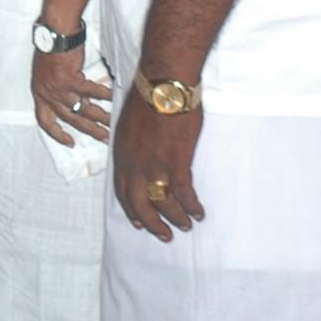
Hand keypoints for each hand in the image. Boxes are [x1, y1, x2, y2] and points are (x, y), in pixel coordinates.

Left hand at [30, 45, 113, 146]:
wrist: (53, 32)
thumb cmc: (51, 48)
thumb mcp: (48, 74)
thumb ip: (61, 89)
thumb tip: (80, 99)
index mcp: (39, 93)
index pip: (45, 120)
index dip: (57, 134)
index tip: (69, 141)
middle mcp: (46, 93)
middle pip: (68, 119)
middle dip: (88, 130)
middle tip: (103, 137)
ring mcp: (57, 88)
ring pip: (81, 109)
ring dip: (98, 117)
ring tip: (111, 122)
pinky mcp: (69, 79)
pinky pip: (89, 92)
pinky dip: (102, 95)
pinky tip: (113, 97)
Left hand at [112, 95, 205, 240]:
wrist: (163, 86)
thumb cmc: (149, 98)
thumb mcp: (129, 125)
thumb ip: (132, 146)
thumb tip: (139, 156)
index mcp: (122, 155)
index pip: (122, 191)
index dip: (131, 209)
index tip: (139, 221)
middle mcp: (134, 165)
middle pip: (139, 204)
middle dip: (151, 223)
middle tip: (163, 234)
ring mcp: (154, 166)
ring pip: (163, 203)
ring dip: (175, 218)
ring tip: (185, 225)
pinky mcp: (176, 162)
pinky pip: (184, 194)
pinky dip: (192, 206)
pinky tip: (199, 212)